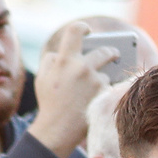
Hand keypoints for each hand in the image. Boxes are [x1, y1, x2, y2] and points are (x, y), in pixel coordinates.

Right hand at [28, 21, 116, 157]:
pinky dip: (104, 93)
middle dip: (111, 51)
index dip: (83, 28)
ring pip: (105, 73)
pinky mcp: (104, 95)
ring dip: (102, 79)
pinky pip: (108, 89)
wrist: (58, 129)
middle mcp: (82, 67)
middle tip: (115, 53)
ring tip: (94, 90)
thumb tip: (62, 52)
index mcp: (65, 59)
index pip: (75, 30)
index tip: (89, 31)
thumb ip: (52, 60)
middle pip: (104, 51)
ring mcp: (95, 81)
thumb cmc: (49, 103)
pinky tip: (100, 99)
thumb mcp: (43, 77)